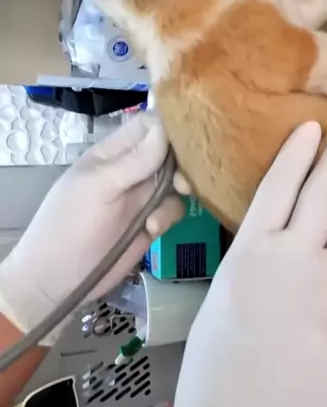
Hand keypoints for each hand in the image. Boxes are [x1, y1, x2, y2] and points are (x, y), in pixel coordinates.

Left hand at [0, 113, 182, 343]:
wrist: (58, 281)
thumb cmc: (70, 226)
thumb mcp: (98, 187)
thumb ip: (133, 160)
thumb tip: (166, 128)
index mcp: (112, 154)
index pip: (147, 125)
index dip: (169, 127)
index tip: (188, 139)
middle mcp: (130, 170)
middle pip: (168, 151)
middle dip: (182, 160)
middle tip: (184, 178)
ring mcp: (141, 197)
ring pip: (176, 180)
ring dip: (180, 189)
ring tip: (175, 199)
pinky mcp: (150, 223)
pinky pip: (173, 209)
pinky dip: (170, 216)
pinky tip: (153, 229)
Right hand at [139, 118, 326, 406]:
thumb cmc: (213, 378)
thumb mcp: (224, 304)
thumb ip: (257, 267)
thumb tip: (285, 250)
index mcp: (249, 254)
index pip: (278, 186)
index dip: (297, 153)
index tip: (313, 126)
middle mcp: (294, 260)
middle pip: (326, 193)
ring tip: (311, 308)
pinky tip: (326, 339)